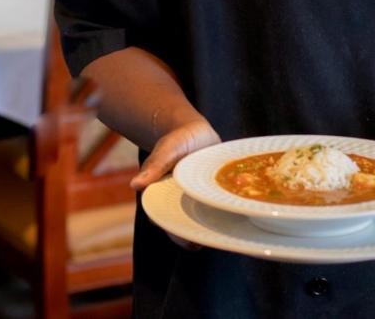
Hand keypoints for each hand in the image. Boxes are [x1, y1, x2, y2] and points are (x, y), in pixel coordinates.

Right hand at [130, 118, 219, 249]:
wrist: (196, 131)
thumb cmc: (177, 139)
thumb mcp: (167, 149)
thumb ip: (154, 166)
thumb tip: (135, 185)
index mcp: (164, 197)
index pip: (168, 222)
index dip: (179, 235)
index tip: (193, 244)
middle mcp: (181, 203)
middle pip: (188, 226)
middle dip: (199, 235)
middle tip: (215, 239)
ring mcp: (199, 200)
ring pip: (205, 220)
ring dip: (215, 226)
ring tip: (229, 231)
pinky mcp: (213, 195)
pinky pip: (219, 208)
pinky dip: (227, 211)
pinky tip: (239, 214)